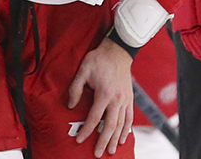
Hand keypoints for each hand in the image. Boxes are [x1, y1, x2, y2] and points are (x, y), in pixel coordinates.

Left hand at [67, 37, 133, 156]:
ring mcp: (125, 100)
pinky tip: (123, 138)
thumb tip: (70, 106)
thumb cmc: (99, 60)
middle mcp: (117, 100)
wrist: (118, 51)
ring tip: (111, 151)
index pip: (94, 118)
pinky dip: (127, 130)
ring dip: (115, 139)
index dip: (86, 131)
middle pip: (110, 126)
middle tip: (98, 153)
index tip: (79, 140)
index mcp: (104, 94)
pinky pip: (129, 118)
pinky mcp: (130, 99)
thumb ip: (75, 89)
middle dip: (103, 141)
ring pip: (121, 125)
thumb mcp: (83, 70)